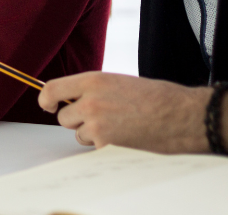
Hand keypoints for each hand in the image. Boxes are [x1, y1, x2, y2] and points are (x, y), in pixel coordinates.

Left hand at [39, 72, 227, 153]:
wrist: (181, 115)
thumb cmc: (158, 97)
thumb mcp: (119, 82)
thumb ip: (94, 89)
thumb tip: (75, 100)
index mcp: (93, 80)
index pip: (52, 88)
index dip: (46, 100)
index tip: (48, 105)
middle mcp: (89, 100)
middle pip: (62, 116)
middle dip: (76, 120)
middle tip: (99, 118)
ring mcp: (96, 123)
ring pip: (77, 133)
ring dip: (90, 134)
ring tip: (117, 126)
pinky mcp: (105, 143)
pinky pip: (93, 147)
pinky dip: (104, 146)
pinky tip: (124, 137)